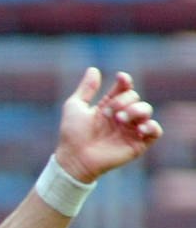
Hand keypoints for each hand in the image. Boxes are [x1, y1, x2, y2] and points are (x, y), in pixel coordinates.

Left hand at [55, 68, 162, 182]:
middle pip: (134, 97)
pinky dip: (152, 126)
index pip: (124, 88)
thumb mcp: (75, 107)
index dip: (125, 81)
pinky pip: (155, 131)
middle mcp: (122, 116)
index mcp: (108, 106)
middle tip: (109, 113)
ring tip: (120, 119)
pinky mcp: (137, 144)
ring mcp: (130, 129)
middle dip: (123, 101)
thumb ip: (86, 89)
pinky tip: (140, 127)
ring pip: (146, 110)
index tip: (120, 78)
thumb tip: (93, 69)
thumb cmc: (71, 134)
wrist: (74, 158)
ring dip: (136, 110)